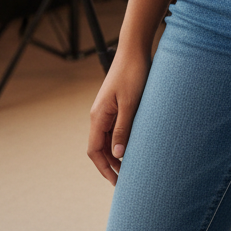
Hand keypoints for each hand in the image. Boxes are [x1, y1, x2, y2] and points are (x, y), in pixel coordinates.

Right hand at [87, 51, 150, 184]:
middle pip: (100, 147)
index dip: (104, 168)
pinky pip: (114, 128)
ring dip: (116, 153)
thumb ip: (123, 129)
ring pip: (107, 138)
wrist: (134, 49)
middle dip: (110, 164)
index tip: (116, 181)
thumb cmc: (133, 73)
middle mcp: (99, 114)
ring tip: (130, 166)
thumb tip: (118, 154)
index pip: (95, 151)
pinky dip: (121, 139)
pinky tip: (132, 144)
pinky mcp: (116, 104)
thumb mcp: (130, 103)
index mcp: (98, 116)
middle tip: (125, 179)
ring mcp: (107, 109)